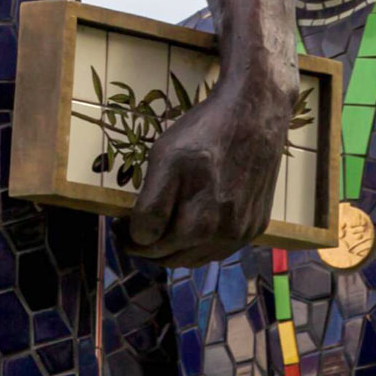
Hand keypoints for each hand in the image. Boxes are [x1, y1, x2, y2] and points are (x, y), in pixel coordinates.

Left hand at [123, 71, 286, 265]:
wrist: (254, 116)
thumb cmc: (204, 134)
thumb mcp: (164, 160)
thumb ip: (150, 206)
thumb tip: (139, 237)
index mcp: (196, 225)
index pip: (147, 247)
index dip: (127, 235)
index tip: (119, 223)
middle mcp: (221, 237)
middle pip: (170, 258)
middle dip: (147, 247)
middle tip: (133, 229)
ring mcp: (241, 235)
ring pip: (194, 259)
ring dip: (173, 250)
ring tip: (160, 228)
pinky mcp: (255, 227)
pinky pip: (218, 249)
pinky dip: (199, 244)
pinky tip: (191, 225)